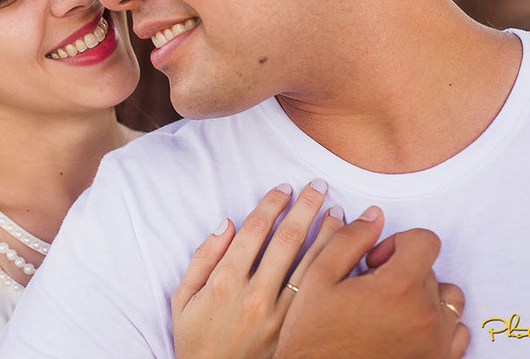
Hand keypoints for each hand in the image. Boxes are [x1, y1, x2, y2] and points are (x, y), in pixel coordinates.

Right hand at [172, 180, 343, 358]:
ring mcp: (279, 316)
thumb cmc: (197, 343)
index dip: (271, 204)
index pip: (254, 230)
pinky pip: (320, 294)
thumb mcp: (183, 300)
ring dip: (326, 233)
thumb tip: (227, 224)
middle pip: (287, 239)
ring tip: (337, 209)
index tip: (284, 187)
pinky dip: (336, 269)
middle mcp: (254, 295)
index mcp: (225, 282)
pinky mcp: (296, 332)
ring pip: (310, 264)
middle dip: (305, 207)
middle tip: (318, 185)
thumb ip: (202, 259)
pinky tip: (346, 253)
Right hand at [274, 210, 469, 358]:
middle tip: (369, 289)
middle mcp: (425, 316)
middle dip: (402, 270)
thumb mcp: (318, 277)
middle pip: (431, 269)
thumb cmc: (315, 336)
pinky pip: (457, 333)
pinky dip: (438, 325)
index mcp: (398, 288)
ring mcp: (436, 344)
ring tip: (392, 308)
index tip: (375, 261)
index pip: (426, 241)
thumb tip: (374, 216)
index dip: (398, 242)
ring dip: (424, 296)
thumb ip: (349, 239)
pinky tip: (408, 329)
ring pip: (448, 299)